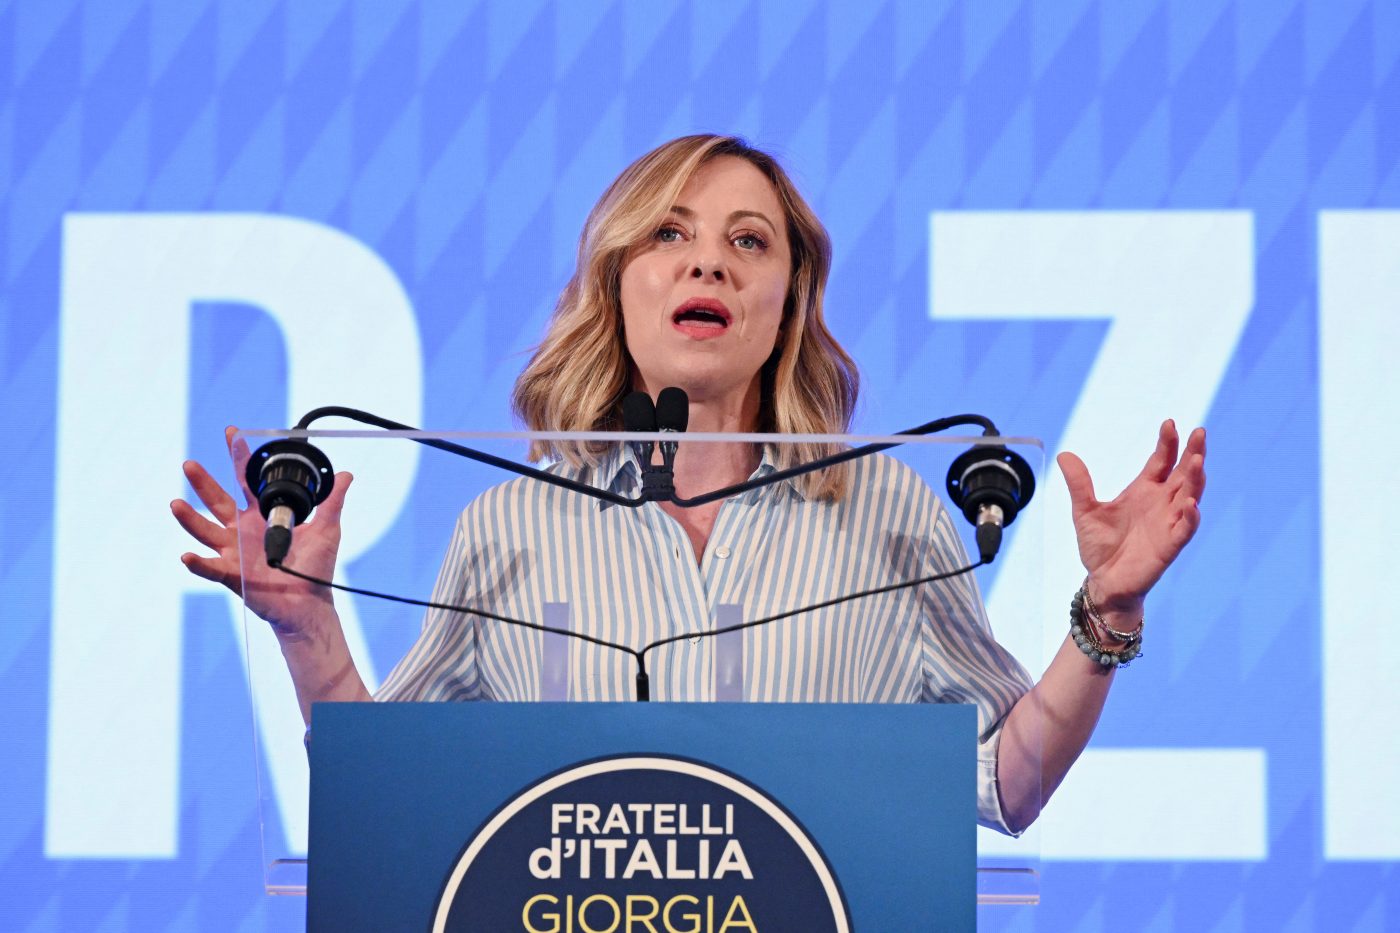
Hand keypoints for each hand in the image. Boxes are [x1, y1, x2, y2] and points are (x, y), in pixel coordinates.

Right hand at [171, 426, 351, 639]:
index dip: (239, 457)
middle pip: (217, 501)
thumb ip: (332, 502)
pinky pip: (211, 568)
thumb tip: (346, 475)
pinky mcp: (233, 575)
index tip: (232, 433)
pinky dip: (198, 563)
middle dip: (203, 483)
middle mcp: (242, 530)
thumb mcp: (326, 529)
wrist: (309, 604)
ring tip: (176, 504)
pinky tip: (187, 556)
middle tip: (189, 464)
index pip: (245, 480)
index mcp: (262, 515)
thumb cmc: (314, 566)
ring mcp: (234, 552)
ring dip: (190, 519)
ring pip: (206, 531)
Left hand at [1057, 420, 1204, 609]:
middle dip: (1193, 453)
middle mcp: (1161, 503)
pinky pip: (1185, 529)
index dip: (1168, 443)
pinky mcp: (1169, 546)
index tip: (1169, 423)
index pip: (1161, 460)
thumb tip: (1064, 454)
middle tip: (1200, 432)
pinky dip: (1190, 516)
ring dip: (1196, 479)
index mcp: (1144, 490)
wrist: (1102, 581)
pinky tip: (1190, 503)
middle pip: (1183, 473)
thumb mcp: (1085, 511)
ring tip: (1198, 460)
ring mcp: (1168, 523)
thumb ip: (1079, 484)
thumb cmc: (1099, 546)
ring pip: (1190, 496)